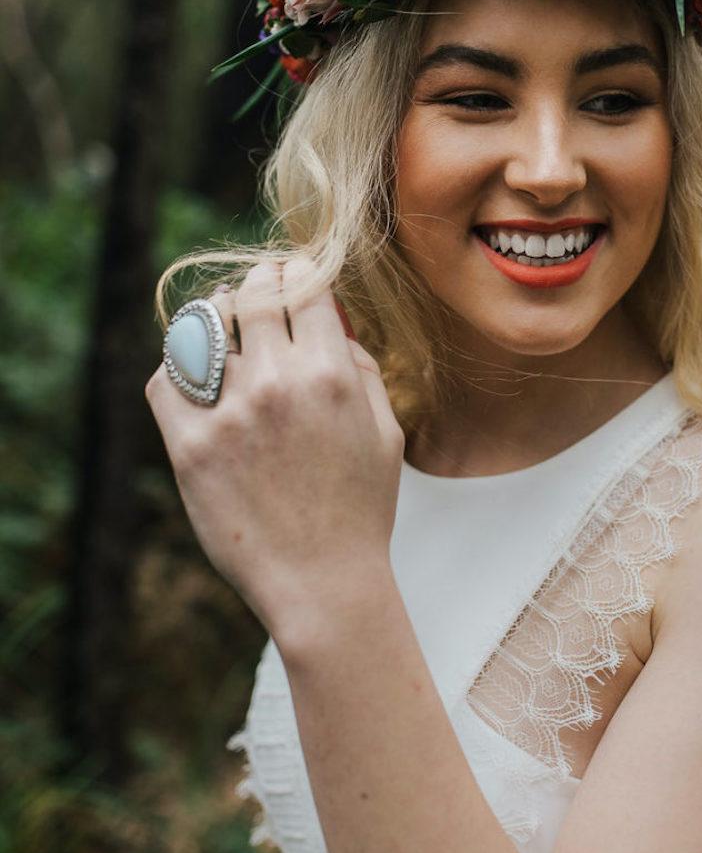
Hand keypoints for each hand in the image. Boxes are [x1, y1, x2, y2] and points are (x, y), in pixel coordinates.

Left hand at [145, 255, 404, 644]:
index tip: (296, 271)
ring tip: (222, 319)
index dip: (300, 269)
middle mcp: (276, 384)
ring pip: (204, 327)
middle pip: (252, 294)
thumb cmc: (361, 509)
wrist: (322, 583)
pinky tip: (192, 370)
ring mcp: (227, 415)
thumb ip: (361, 367)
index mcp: (330, 374)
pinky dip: (176, 366)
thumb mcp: (385, 431)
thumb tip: (331, 321)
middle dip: (259, 281)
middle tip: (259, 285)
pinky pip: (165, 379)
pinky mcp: (188, 448)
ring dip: (215, 315)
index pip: (304, 286)